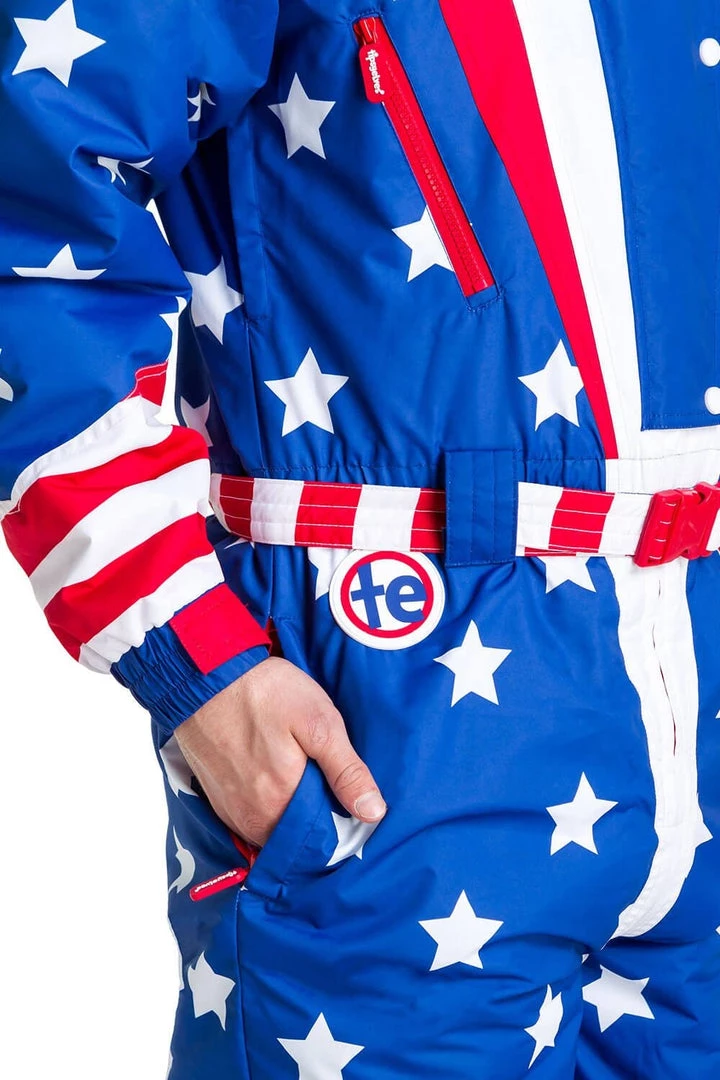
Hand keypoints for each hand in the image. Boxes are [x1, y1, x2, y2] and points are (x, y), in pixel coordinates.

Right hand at [174, 656, 386, 846]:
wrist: (206, 675)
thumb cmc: (266, 693)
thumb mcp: (319, 723)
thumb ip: (346, 771)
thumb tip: (374, 813)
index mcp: (281, 806)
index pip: (323, 838)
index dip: (341, 819)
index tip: (347, 794)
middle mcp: (252, 820)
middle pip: (296, 834)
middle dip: (315, 815)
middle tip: (323, 775)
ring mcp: (230, 811)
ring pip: (273, 827)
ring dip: (289, 810)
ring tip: (300, 772)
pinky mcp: (216, 798)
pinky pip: (251, 816)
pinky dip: (267, 803)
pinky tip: (274, 773)